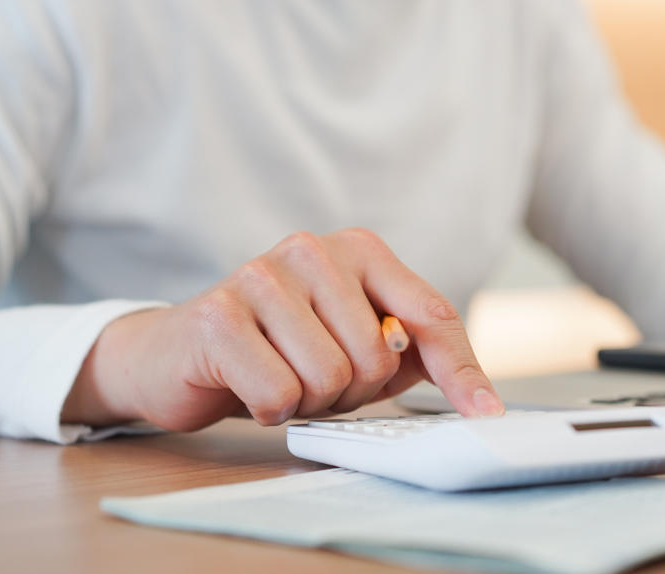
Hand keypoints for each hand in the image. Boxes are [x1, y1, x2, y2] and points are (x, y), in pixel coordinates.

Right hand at [62, 228, 504, 430]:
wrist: (177, 355)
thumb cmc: (280, 351)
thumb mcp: (356, 348)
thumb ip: (414, 356)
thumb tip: (481, 400)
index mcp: (358, 250)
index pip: (429, 314)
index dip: (460, 371)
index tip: (486, 414)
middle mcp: (313, 250)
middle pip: (378, 357)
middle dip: (351, 391)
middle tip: (312, 378)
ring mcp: (261, 275)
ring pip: (330, 377)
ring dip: (308, 401)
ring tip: (280, 377)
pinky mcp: (217, 315)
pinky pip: (279, 392)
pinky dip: (269, 408)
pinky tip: (247, 385)